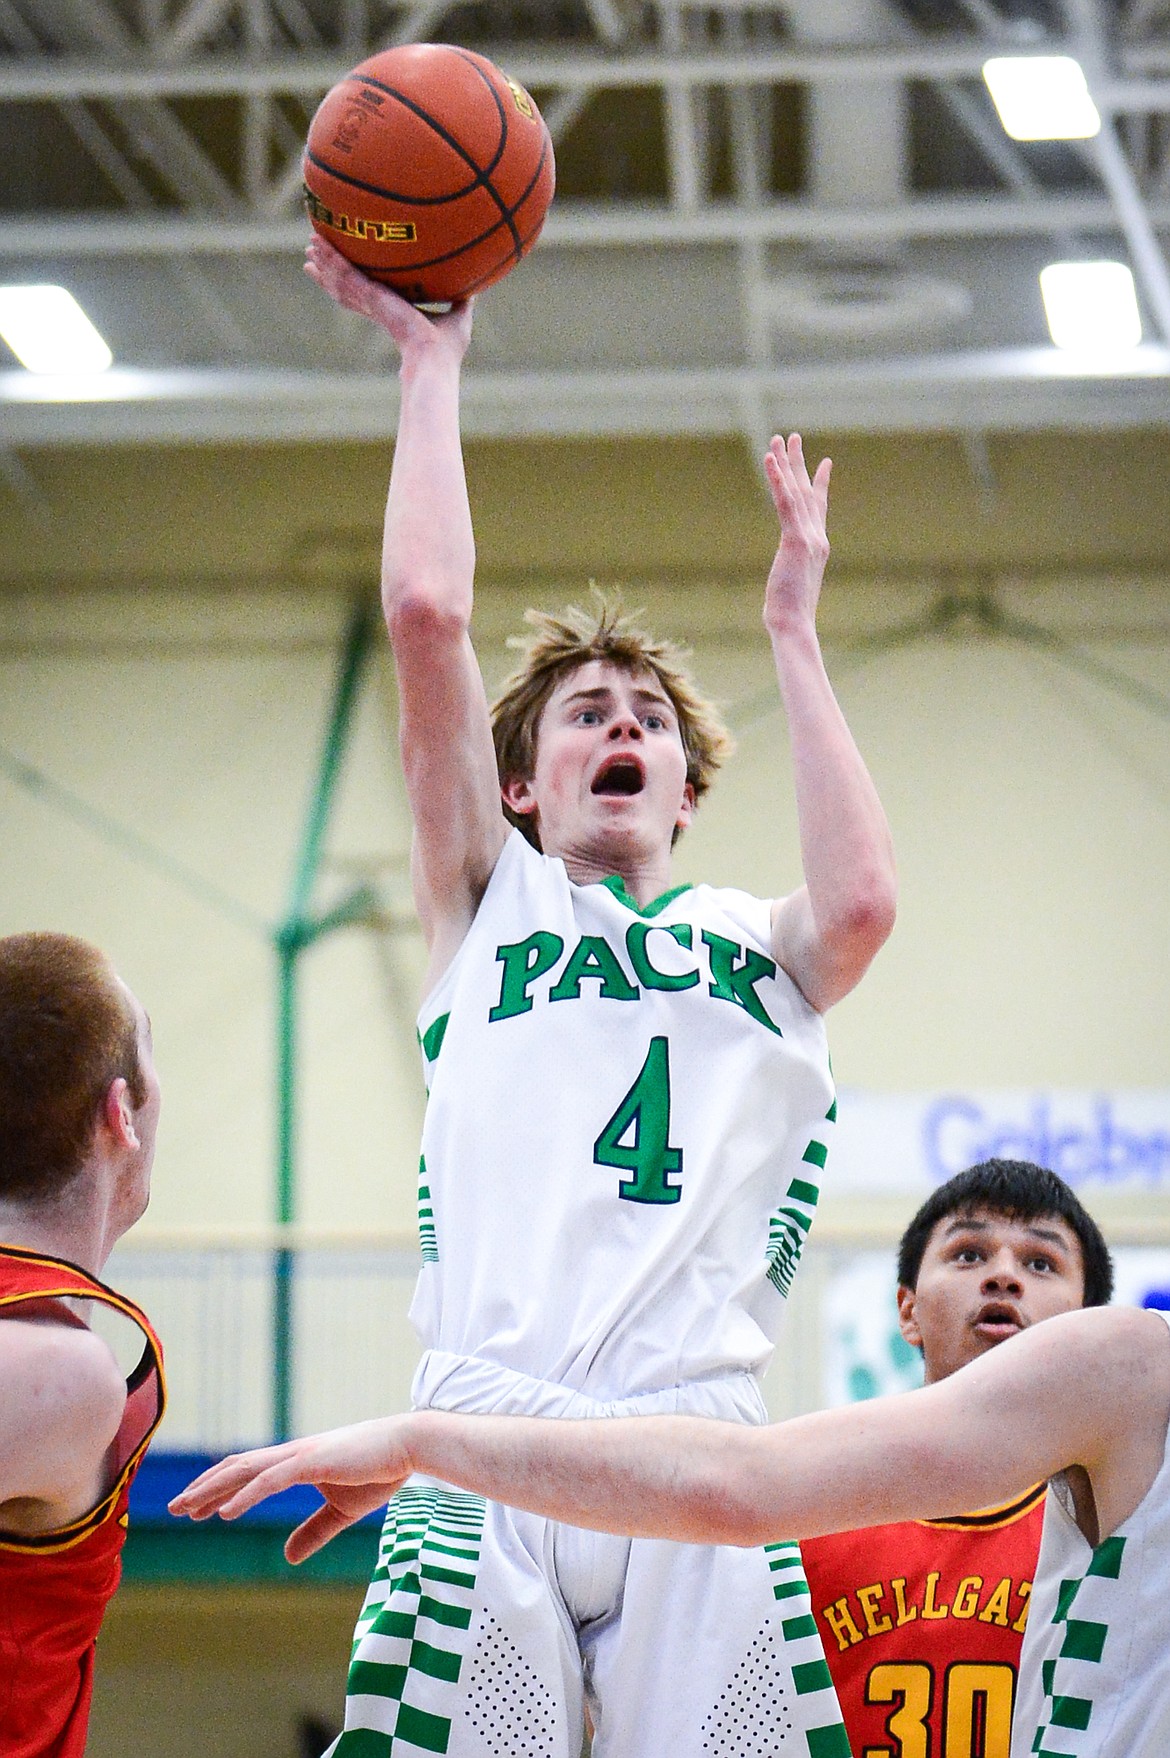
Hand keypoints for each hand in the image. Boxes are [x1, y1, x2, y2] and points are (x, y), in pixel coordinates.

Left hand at [168, 1416, 413, 1562]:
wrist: (407, 1446)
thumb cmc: (378, 1471)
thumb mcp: (342, 1511)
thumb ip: (314, 1531)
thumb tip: (286, 1557)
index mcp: (296, 1462)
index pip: (247, 1471)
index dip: (218, 1487)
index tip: (192, 1506)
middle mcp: (292, 1454)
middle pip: (236, 1468)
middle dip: (203, 1488)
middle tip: (173, 1508)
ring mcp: (301, 1456)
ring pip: (246, 1470)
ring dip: (214, 1489)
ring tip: (188, 1507)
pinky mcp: (313, 1462)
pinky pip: (272, 1479)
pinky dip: (246, 1494)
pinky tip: (226, 1511)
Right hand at [304, 236, 473, 361]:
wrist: (434, 359)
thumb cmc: (447, 348)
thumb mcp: (459, 314)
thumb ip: (464, 298)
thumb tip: (478, 284)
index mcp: (393, 311)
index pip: (368, 293)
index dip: (355, 282)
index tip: (343, 270)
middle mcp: (378, 307)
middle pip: (347, 286)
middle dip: (329, 270)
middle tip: (312, 253)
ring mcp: (371, 303)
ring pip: (340, 279)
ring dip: (325, 262)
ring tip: (308, 246)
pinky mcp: (370, 297)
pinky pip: (345, 274)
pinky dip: (330, 260)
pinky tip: (317, 246)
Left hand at [762, 434, 831, 636]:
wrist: (794, 624)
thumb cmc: (789, 616)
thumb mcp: (790, 587)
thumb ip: (789, 573)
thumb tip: (782, 583)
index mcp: (817, 547)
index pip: (818, 508)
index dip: (820, 484)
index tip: (825, 463)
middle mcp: (817, 537)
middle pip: (807, 491)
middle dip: (799, 463)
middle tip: (793, 437)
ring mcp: (809, 537)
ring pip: (796, 491)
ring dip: (787, 463)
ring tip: (780, 438)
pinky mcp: (795, 540)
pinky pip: (784, 502)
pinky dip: (777, 479)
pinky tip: (769, 459)